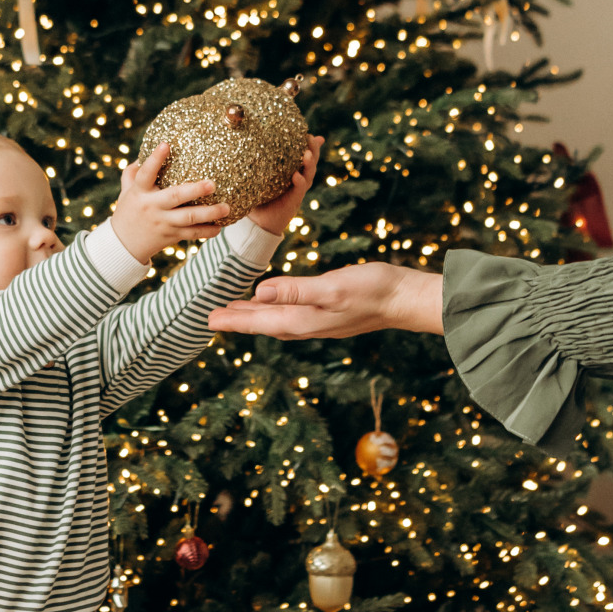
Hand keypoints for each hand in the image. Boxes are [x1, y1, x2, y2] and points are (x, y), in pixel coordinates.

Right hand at [110, 142, 231, 260]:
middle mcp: (152, 207)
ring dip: (209, 213)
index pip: (146, 173)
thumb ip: (133, 173)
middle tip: (213, 184)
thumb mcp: (126, 191)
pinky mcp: (171, 235)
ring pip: (189, 218)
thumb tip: (144, 153)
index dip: (155, 159)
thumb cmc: (128, 212)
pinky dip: (207, 231)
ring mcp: (163, 222)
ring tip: (226, 208)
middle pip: (175, 197)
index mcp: (139, 192)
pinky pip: (192, 234)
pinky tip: (220, 227)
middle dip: (195, 190)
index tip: (166, 145)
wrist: (124, 245)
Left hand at [207, 262, 443, 338]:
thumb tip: (260, 293)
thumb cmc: (372, 290)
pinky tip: (275, 302)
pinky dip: (275, 310)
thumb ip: (295, 291)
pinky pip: (292, 314)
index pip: (258, 321)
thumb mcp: (332, 287)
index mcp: (303, 320)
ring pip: (276, 320)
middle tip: (210, 317)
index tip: (206, 319)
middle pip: (263, 324)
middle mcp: (307, 324)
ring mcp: (319, 321)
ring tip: (234, 310)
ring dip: (254, 316)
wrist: (406, 298)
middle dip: (237, 320)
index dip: (232, 319)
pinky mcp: (329, 312)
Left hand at [246, 135, 323, 235]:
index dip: (310, 145)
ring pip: (308, 175)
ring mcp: (297, 191)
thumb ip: (257, 164)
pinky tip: (297, 176)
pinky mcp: (293, 202)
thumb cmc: (257, 198)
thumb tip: (248, 144)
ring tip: (307, 154)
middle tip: (311, 139)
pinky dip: (299, 183)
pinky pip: (299, 191)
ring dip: (309, 165)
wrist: (258, 224)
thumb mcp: (258, 178)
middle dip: (314, 151)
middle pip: (311, 163)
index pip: (304, 156)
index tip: (309, 134)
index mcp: (291, 172)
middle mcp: (297, 180)